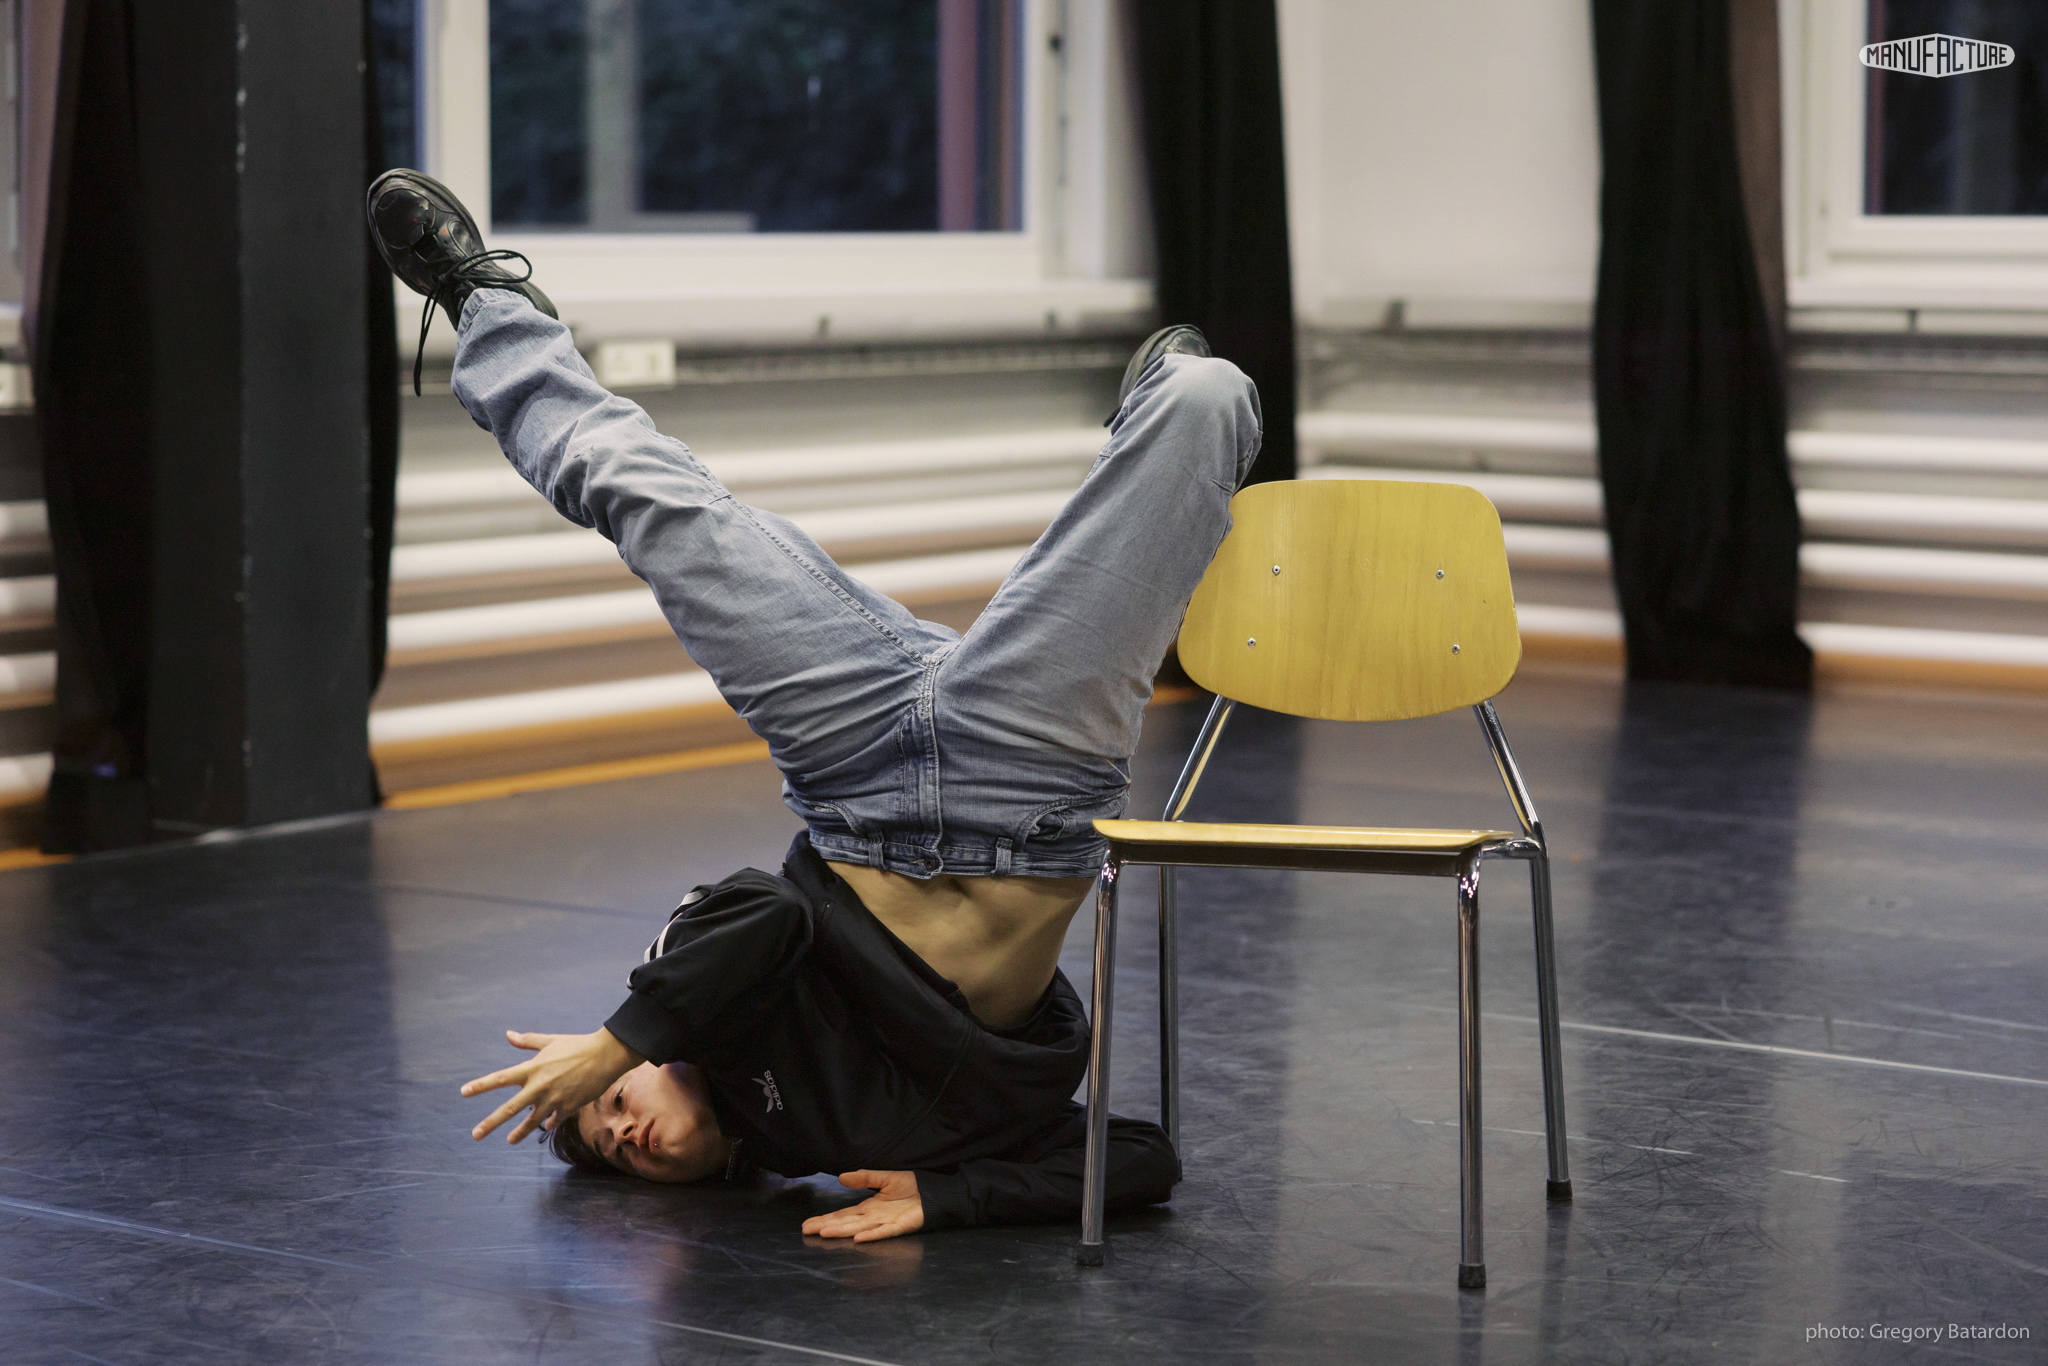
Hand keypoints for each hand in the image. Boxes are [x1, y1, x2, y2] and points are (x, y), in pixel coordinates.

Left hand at [460, 1028, 642, 1144]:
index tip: (464, 1092)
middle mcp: (539, 1087)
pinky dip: (549, 1122)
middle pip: (509, 1109)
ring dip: (519, 1132)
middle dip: (490, 1123)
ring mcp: (553, 1100)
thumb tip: (508, 1035)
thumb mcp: (550, 1041)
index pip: (500, 1079)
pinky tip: (546, 1125)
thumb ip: (527, 1041)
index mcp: (532, 1069)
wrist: (606, 1056)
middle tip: (475, 1134)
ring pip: (531, 1122)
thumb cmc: (577, 1045)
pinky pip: (554, 1120)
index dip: (481, 1085)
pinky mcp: (568, 1108)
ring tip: (509, 1140)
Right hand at [801, 1170, 924, 1242]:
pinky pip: (884, 1232)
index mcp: (869, 1207)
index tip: (808, 1223)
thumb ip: (865, 1177)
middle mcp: (873, 1218)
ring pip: (859, 1228)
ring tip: (825, 1233)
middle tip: (807, 1231)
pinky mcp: (900, 1227)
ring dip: (842, 1232)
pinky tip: (859, 1238)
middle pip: (846, 1223)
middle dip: (826, 1227)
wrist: (934, 1192)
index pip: (843, 1214)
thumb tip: (841, 1176)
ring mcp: (886, 1224)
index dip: (826, 1218)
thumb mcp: (885, 1177)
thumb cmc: (911, 1187)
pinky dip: (872, 1235)